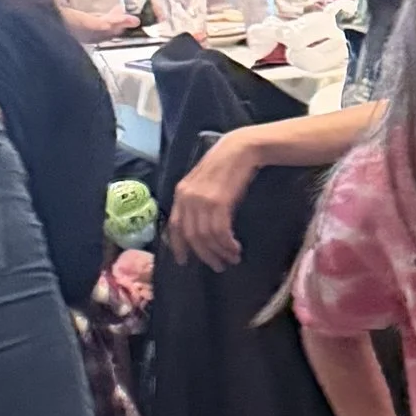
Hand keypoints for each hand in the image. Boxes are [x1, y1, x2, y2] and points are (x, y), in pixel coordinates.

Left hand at [165, 128, 258, 267]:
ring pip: (206, 236)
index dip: (179, 246)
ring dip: (219, 252)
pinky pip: (220, 231)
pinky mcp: (218, 202)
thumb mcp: (204, 184)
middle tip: (218, 266)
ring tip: (231, 259)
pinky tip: (235, 248)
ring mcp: (202, 200)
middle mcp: (187, 197)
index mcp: (181, 193)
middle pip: (191, 235)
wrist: (241, 150)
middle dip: (204, 255)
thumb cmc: (226, 166)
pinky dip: (227, 244)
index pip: (175, 226)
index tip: (184, 261)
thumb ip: (197, 202)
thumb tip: (199, 227)